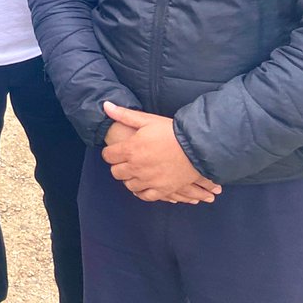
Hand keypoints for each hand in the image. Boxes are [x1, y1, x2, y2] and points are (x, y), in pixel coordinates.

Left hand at [102, 102, 221, 203]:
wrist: (196, 147)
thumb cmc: (171, 131)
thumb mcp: (147, 119)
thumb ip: (124, 114)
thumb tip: (105, 105)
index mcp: (130, 150)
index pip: (108, 156)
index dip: (110, 152)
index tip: (116, 150)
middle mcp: (136, 167)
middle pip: (116, 172)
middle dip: (119, 166)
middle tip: (126, 160)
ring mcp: (149, 180)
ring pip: (128, 185)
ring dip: (130, 178)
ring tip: (135, 171)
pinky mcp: (162, 190)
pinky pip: (145, 196)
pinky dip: (142, 192)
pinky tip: (143, 185)